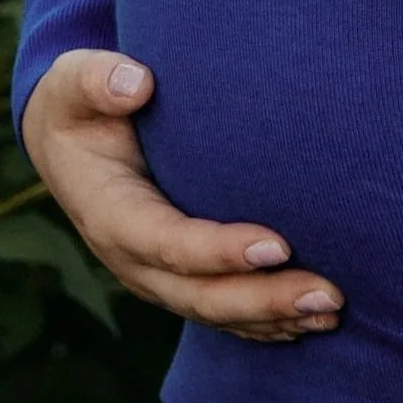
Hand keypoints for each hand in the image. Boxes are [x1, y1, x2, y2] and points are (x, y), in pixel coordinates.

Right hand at [20, 48, 342, 344]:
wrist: (69, 147)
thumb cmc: (80, 106)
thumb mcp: (73, 84)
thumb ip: (96, 79)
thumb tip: (137, 82)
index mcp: (110, 214)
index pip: (167, 243)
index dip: (220, 251)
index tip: (278, 245)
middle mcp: (134, 259)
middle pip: (201, 295)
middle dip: (265, 299)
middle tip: (328, 293)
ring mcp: (157, 277)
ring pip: (218, 313)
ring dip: (276, 317)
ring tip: (333, 312)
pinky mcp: (179, 280)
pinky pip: (224, 314)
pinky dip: (268, 323)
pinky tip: (312, 321)